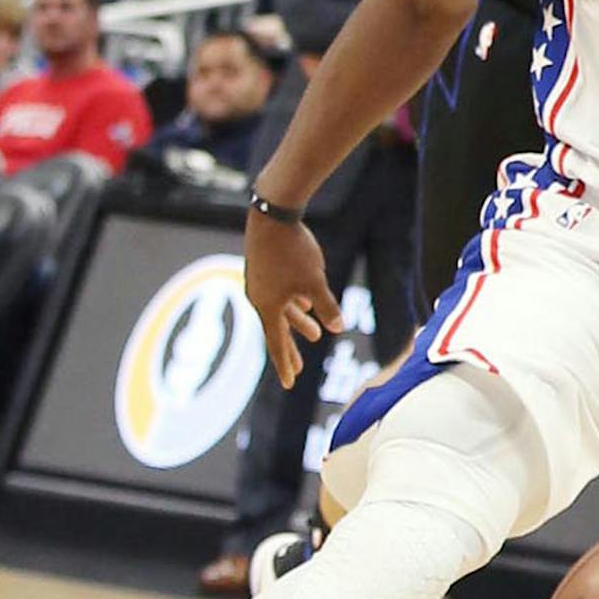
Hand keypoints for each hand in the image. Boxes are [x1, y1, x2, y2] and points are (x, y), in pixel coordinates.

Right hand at [245, 212, 344, 385]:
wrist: (270, 215)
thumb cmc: (292, 250)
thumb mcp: (314, 281)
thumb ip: (326, 305)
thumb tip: (338, 327)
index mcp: (268, 306)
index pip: (276, 343)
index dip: (285, 364)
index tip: (290, 383)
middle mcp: (260, 298)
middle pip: (277, 331)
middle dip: (290, 350)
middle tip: (298, 370)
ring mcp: (261, 283)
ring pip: (281, 311)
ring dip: (298, 323)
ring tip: (313, 336)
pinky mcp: (265, 269)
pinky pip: (279, 294)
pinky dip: (293, 304)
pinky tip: (306, 304)